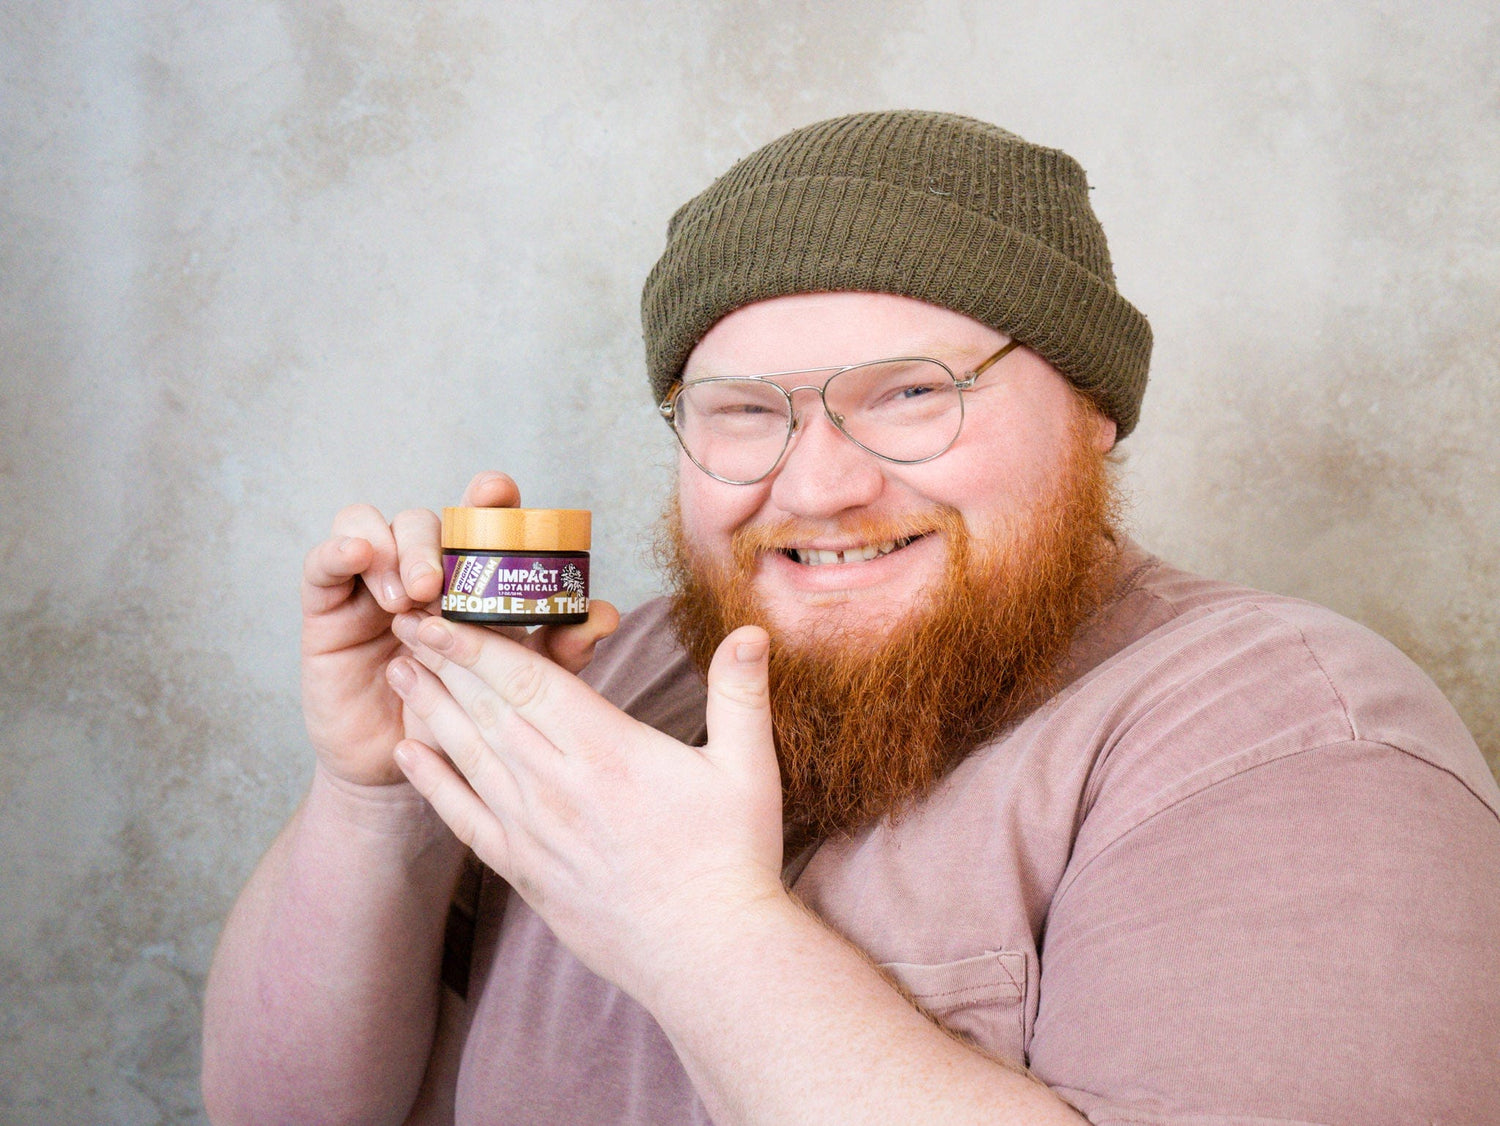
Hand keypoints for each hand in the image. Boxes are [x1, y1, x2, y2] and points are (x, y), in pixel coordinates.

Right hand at [299, 472, 619, 785]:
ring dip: (394, 551)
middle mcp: (422, 568)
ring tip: (406, 597)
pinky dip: (341, 549)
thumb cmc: (468, 716)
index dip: (487, 495)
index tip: (496, 493)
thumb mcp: (518, 684)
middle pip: (427, 520)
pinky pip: (324, 560)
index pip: (478, 517)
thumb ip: (560, 648)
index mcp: (470, 576)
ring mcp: (373, 581)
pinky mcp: (328, 605)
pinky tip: (359, 560)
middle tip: (437, 586)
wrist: (408, 768)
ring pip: (376, 526)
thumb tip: (605, 615)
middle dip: (434, 541)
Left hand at [383, 610, 785, 997]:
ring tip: (398, 671)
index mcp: (607, 751)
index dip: (476, 644)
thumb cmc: (731, 861)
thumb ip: (741, 693)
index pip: (526, 683)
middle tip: (404, 623)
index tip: (439, 614)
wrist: (707, 955)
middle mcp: (557, 787)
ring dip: (429, 709)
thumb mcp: (748, 769)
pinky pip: (464, 818)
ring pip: (468, 756)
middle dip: (442, 663)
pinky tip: (407, 754)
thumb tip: (751, 631)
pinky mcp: (525, 871)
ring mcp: (534, 832)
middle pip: (486, 710)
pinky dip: (432, 782)